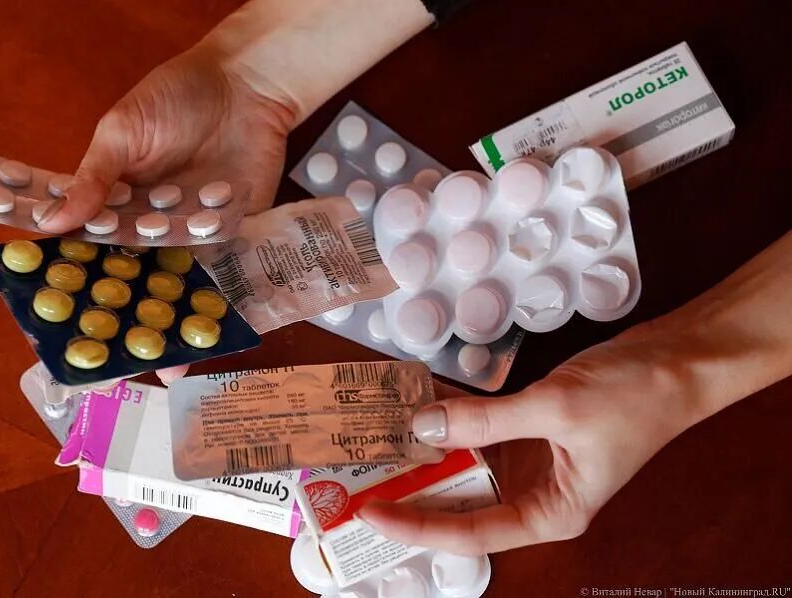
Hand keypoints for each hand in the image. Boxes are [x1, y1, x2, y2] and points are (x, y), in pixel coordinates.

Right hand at [35, 45, 295, 384]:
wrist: (243, 86)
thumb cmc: (172, 98)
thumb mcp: (120, 133)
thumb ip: (93, 178)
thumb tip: (51, 224)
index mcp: (116, 207)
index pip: (93, 255)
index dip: (80, 290)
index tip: (66, 330)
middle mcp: (153, 229)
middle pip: (137, 282)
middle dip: (130, 321)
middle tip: (118, 366)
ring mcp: (194, 235)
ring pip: (180, 288)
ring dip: (176, 324)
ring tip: (169, 366)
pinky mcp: (234, 235)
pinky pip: (225, 274)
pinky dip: (221, 303)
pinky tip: (214, 335)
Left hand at [358, 323, 700, 553]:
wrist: (678, 359)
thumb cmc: (633, 396)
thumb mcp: (554, 408)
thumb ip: (486, 421)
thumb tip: (424, 427)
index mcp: (551, 513)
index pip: (471, 533)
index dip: (417, 526)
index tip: (372, 510)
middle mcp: (537, 496)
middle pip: (462, 504)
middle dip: (413, 491)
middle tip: (360, 475)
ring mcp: (531, 462)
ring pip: (466, 467)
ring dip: (426, 453)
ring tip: (377, 441)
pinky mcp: (529, 430)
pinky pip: (479, 431)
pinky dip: (451, 419)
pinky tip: (416, 403)